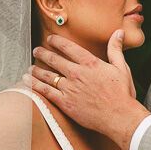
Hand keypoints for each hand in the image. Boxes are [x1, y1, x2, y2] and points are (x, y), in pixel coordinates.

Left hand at [27, 30, 149, 149]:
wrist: (119, 117)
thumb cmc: (122, 95)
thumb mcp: (122, 68)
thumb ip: (116, 49)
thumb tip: (118, 33)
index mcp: (90, 63)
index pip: (69, 47)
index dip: (57, 41)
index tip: (50, 39)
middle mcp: (77, 73)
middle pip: (54, 59)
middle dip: (43, 53)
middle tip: (36, 50)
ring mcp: (69, 88)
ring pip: (47, 75)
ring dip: (36, 70)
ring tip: (30, 67)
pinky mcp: (65, 103)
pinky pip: (46, 92)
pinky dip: (35, 85)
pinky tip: (28, 81)